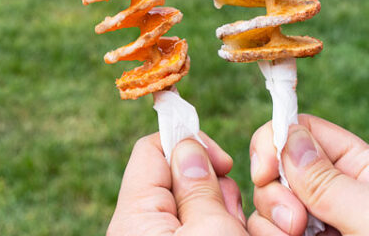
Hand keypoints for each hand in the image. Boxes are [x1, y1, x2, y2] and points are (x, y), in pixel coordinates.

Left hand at [107, 132, 246, 234]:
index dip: (189, 145)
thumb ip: (198, 184)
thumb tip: (187, 145)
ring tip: (237, 233)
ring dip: (222, 214)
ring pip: (193, 206)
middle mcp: (137, 230)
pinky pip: (196, 229)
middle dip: (213, 188)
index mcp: (133, 218)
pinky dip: (219, 230)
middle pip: (176, 178)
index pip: (151, 150)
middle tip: (232, 217)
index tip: (225, 162)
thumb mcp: (213, 230)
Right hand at [249, 114, 368, 235]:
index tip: (264, 171)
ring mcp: (312, 219)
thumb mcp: (366, 214)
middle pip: (276, 164)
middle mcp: (329, 189)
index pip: (301, 129)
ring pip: (265, 198)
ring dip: (268, 217)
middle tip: (295, 223)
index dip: (274, 141)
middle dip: (272, 189)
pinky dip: (265, 234)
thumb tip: (288, 137)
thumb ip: (327, 180)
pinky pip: (265, 228)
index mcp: (354, 166)